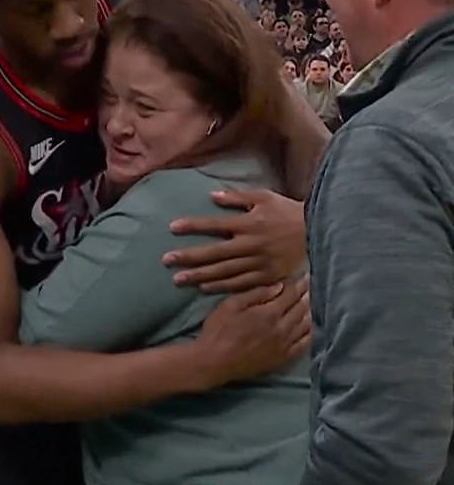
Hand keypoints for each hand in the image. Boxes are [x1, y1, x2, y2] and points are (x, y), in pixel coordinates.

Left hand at [164, 190, 305, 293]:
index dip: (193, 225)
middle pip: (214, 252)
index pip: (214, 224)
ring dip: (200, 276)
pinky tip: (204, 288)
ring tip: (178, 280)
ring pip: (223, 271)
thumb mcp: (264, 197)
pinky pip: (240, 284)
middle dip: (188, 256)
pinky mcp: (266, 276)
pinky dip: (221, 287)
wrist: (316, 232)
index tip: (172, 227)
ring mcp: (258, 263)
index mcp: (248, 223)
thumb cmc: (286, 211)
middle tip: (166, 260)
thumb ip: (237, 197)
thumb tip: (212, 196)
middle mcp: (250, 244)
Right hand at [196, 277, 309, 385]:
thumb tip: (278, 286)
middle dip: (307, 295)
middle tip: (312, 285)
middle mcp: (281, 328)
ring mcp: (284, 345)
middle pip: (300, 309)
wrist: (214, 363)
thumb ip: (256, 295)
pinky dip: (309, 334)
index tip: (305, 275)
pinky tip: (311, 328)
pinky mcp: (282, 359)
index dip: (299, 284)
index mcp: (268, 313)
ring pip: (304, 326)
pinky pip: (303, 345)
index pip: (290, 295)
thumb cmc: (218, 330)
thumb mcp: (231, 305)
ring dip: (310, 312)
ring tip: (312, 303)